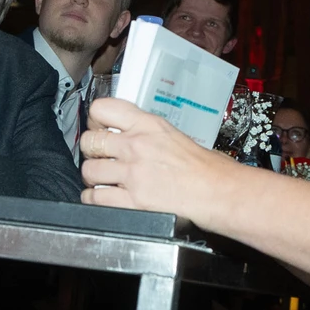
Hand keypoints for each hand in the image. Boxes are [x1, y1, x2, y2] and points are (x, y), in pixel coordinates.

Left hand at [78, 96, 231, 220]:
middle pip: (89, 141)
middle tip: (100, 158)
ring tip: (104, 181)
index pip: (102, 108)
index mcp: (149, 125)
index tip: (98, 128)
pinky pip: (95, 198)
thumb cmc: (206, 167)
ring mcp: (133, 174)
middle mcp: (137, 146)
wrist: (220, 192)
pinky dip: (94, 200)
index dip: (95, 120)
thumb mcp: (173, 135)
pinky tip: (104, 198)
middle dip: (91, 151)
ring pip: (89, 171)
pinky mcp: (133, 201)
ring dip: (93, 178)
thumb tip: (124, 136)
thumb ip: (145, 133)